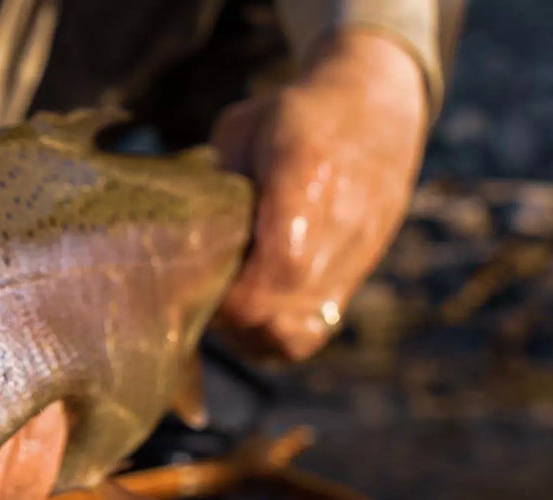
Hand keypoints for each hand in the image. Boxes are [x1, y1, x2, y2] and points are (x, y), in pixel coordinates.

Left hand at [211, 30, 427, 360]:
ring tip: (224, 312)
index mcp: (309, 173)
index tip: (196, 283)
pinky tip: (252, 317)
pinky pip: (316, 331)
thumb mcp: (244, 128)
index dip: (234, 293)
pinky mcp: (358, 275)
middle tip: (199, 298)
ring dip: (252, 335)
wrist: (377, 108)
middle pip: (283, 308)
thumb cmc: (295, 116)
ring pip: (299, 332)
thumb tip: (174, 237)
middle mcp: (342, 221)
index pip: (282, 265)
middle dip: (231, 318)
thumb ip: (214, 182)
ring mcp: (357, 253)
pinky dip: (277, 336)